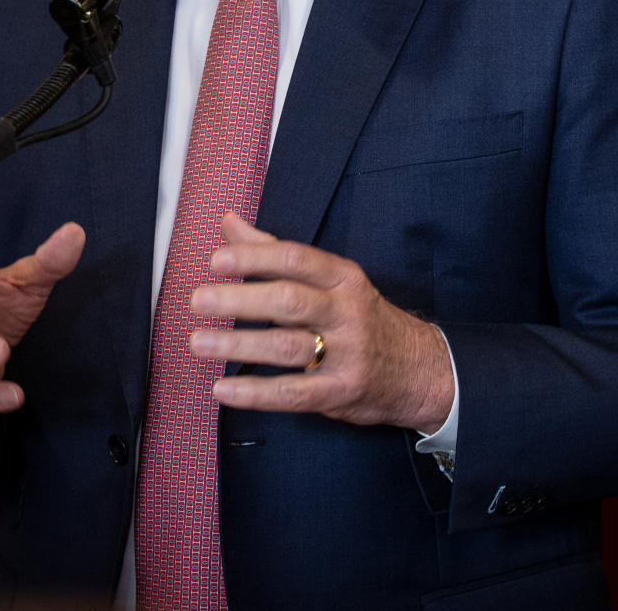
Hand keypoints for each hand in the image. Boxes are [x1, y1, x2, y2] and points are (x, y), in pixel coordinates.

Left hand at [189, 213, 453, 433]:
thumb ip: (276, 252)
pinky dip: (255, 393)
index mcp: (343, 277)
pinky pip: (293, 394)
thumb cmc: (361, 317)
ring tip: (198, 341)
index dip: (255, 257)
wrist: (419, 369)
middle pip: (288, 300)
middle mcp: (346, 311)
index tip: (217, 261)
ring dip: (238, 344)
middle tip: (198, 301)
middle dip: (239, 299)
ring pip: (286, 346)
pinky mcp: (341, 392)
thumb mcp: (331, 278)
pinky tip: (223, 389)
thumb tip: (229, 223)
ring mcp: (346, 354)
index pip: (296, 258)